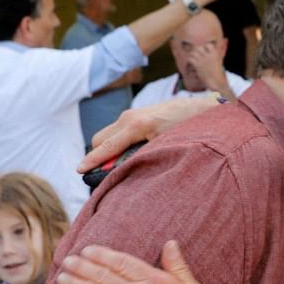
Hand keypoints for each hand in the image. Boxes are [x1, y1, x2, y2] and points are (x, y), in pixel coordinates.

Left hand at [56, 241, 233, 283]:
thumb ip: (178, 266)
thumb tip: (170, 244)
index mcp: (157, 281)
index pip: (122, 261)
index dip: (101, 254)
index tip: (88, 250)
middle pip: (102, 274)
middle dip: (81, 265)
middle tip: (69, 260)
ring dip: (73, 282)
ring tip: (62, 276)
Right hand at [79, 97, 221, 171]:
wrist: (204, 109)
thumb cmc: (190, 130)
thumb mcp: (167, 148)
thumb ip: (142, 158)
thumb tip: (123, 171)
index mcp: (136, 125)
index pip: (106, 146)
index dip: (92, 161)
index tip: (79, 171)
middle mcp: (130, 117)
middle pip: (99, 139)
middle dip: (98, 156)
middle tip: (103, 174)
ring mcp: (133, 114)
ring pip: (107, 135)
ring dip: (107, 149)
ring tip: (117, 167)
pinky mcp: (138, 115)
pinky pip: (118, 131)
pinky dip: (116, 143)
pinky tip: (128, 155)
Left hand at [187, 44, 233, 101]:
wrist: (217, 83)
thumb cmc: (219, 75)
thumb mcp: (219, 64)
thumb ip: (214, 58)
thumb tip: (211, 56)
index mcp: (215, 54)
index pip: (208, 45)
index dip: (204, 47)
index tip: (203, 51)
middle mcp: (209, 55)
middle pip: (199, 47)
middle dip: (196, 51)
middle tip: (195, 55)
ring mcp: (203, 60)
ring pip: (193, 52)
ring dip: (191, 55)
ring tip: (192, 59)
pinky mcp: (197, 65)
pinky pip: (190, 58)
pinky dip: (189, 60)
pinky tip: (190, 64)